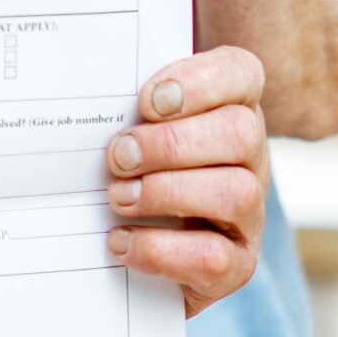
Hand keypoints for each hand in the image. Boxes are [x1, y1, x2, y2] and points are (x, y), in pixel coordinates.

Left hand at [104, 46, 269, 317]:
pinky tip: (121, 241)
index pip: (240, 73)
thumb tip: (86, 93)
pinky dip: (161, 250)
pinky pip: (215, 258)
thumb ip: (123, 101)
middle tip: (118, 157)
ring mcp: (250, 211)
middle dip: (170, 144)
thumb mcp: (131, 122)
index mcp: (231, 105)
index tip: (147, 102)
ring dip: (167, 193)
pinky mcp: (236, 264)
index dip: (198, 83)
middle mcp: (251, 156)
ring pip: (236, 193)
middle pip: (240, 133)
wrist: (141, 248)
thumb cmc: (133, 165)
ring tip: (119, 197)